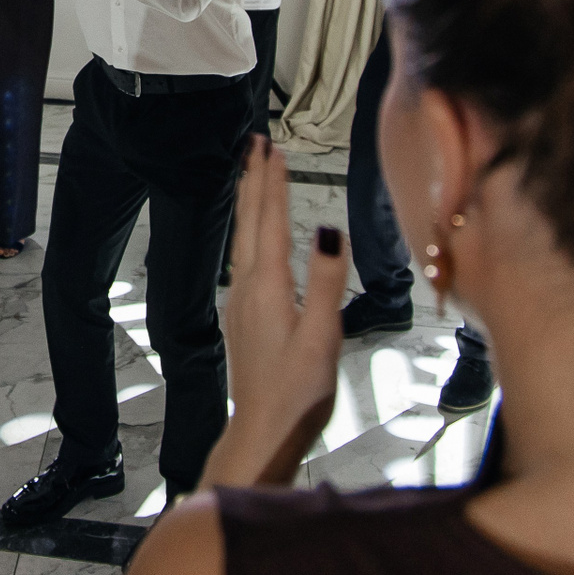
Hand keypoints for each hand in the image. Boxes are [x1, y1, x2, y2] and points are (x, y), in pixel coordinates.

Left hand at [199, 137, 346, 489]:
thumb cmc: (297, 391)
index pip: (271, 221)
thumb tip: (331, 228)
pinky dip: (249, 233)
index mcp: (268, 287)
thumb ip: (327, 281)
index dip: (273, 183)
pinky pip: (244, 259)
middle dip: (253, 181)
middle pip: (250, 223)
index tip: (273, 148)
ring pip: (243, 240)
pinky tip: (253, 239)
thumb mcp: (323, 336)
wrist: (262, 431)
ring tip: (251, 177)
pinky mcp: (244, 319)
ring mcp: (242, 303)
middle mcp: (248, 289)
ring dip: (249, 204)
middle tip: (253, 144)